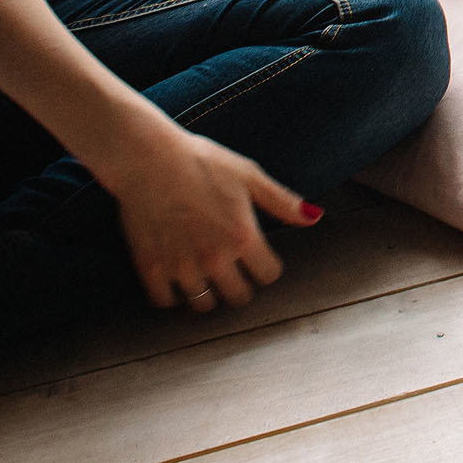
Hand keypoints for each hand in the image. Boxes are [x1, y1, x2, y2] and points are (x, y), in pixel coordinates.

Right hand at [96, 122, 320, 310]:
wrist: (148, 158)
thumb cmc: (201, 161)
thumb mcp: (248, 175)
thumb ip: (282, 201)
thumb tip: (314, 217)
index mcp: (242, 236)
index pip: (269, 275)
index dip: (267, 267)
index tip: (259, 259)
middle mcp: (214, 258)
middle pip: (238, 297)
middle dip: (240, 286)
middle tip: (233, 272)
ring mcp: (181, 266)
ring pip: (203, 305)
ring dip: (208, 293)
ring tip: (206, 276)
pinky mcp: (151, 268)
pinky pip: (166, 302)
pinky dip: (172, 296)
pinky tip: (177, 280)